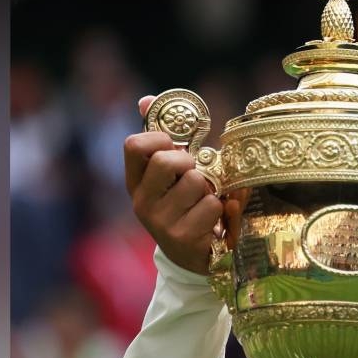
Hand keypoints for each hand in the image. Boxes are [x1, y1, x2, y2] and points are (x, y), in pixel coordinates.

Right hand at [124, 96, 222, 273]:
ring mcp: (160, 222)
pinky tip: (215, 220)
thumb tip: (146, 99)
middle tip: (196, 176)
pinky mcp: (183, 237)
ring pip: (197, 182)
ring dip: (211, 190)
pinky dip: (223, 209)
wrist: (194, 258)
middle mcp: (142, 202)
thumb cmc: (186, 206)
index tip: (175, 145)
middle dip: (191, 163)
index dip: (160, 137)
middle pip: (168, 160)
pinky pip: (213, 205)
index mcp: (136, 182)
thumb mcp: (172, 176)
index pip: (134, 145)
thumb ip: (163, 139)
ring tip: (206, 202)